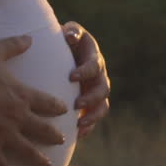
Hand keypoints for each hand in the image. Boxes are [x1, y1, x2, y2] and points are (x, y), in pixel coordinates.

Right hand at [0, 34, 69, 165]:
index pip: (48, 104)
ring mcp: (3, 134)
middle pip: (44, 130)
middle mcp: (17, 117)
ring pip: (27, 150)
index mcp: (22, 96)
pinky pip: (0, 164)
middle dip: (54, 136)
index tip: (64, 111)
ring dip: (39, 158)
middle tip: (62, 140)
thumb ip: (14, 44)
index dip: (59, 107)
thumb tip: (31, 37)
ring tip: (47, 163)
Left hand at [63, 21, 110, 138]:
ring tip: (79, 124)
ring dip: (93, 115)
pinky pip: (95, 116)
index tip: (71, 77)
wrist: (62, 52)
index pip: (94, 65)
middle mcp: (99, 74)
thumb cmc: (63, 41)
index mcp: (94, 56)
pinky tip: (78, 134)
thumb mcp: (69, 33)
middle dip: (91, 98)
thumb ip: (72, 32)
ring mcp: (97, 89)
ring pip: (103, 105)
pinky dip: (89, 126)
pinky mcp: (92, 102)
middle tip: (76, 104)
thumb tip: (70, 36)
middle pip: (103, 88)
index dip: (85, 71)